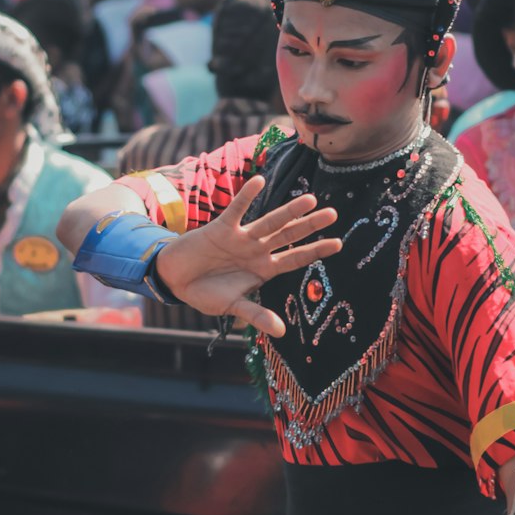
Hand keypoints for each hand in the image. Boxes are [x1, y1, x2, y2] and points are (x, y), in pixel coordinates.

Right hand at [155, 174, 340, 336]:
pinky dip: (247, 197)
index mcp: (264, 269)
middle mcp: (257, 250)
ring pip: (269, 222)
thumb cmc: (206, 293)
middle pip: (289, 236)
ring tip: (310, 200)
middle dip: (310, 226)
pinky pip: (237, 210)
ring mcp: (241, 238)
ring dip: (289, 211)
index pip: (295, 259)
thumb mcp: (233, 307)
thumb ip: (257, 315)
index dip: (315, 251)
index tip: (338, 244)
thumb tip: (281, 333)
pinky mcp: (221, 228)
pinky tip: (259, 181)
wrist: (176, 280)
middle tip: (333, 214)